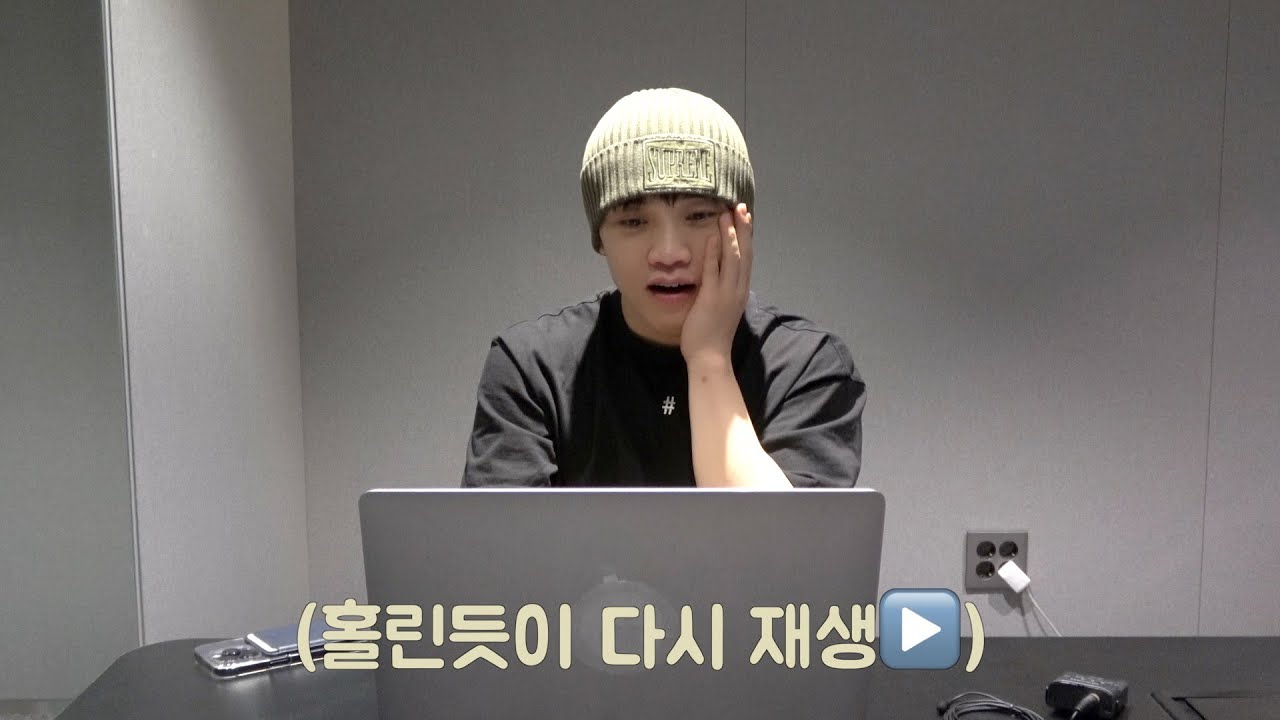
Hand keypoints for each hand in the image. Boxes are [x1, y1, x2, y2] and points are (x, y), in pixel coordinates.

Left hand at [680, 203, 751, 365]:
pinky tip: (712, 237)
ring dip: (730, 234)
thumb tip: (718, 277)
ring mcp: (726, 293)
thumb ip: (722, 291)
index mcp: (740, 291)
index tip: (745, 218)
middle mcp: (738, 289)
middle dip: (743, 229)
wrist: (711, 357)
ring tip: (727, 214)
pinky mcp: (712, 298)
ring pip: (733, 258)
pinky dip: (714, 252)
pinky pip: (713, 271)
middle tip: (741, 207)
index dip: (746, 237)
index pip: (746, 258)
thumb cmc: (712, 336)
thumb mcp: (722, 308)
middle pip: (744, 253)